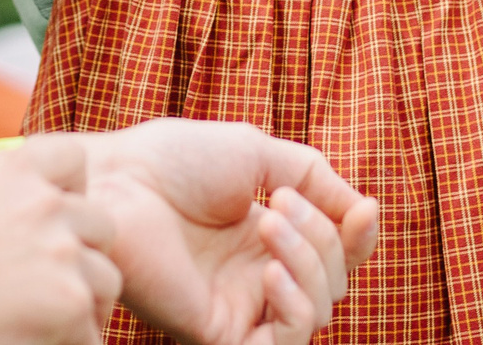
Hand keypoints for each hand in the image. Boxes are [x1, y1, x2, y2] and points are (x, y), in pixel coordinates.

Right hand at [0, 134, 117, 344]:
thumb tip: (4, 230)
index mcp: (13, 168)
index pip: (71, 158)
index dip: (69, 190)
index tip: (57, 216)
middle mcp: (48, 205)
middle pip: (98, 224)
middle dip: (82, 254)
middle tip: (52, 286)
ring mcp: (64, 255)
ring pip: (104, 282)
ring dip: (82, 305)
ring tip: (45, 327)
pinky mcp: (70, 306)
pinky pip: (92, 333)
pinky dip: (72, 343)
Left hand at [86, 119, 380, 344]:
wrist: (117, 179)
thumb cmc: (173, 161)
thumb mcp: (260, 155)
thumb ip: (316, 179)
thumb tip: (365, 209)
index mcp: (265, 238)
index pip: (335, 256)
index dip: (358, 239)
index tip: (366, 210)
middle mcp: (256, 277)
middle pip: (332, 283)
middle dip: (323, 239)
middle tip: (280, 202)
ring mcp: (238, 308)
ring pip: (315, 314)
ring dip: (309, 264)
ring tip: (269, 222)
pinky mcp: (217, 334)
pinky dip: (293, 310)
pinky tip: (271, 273)